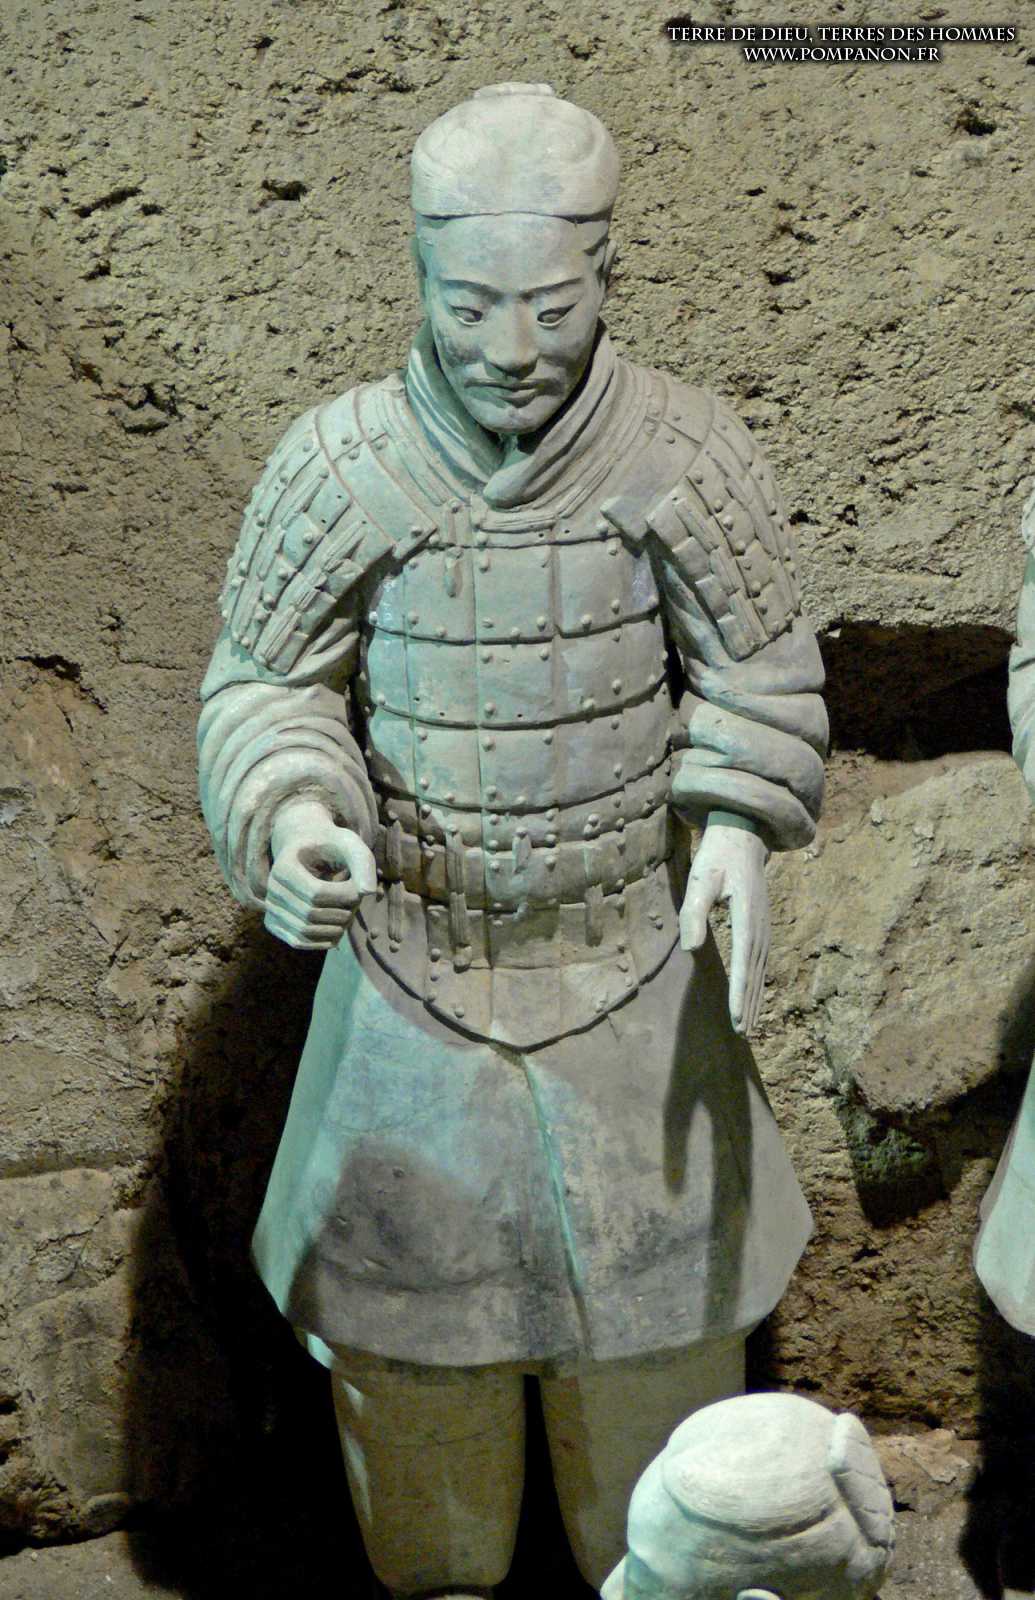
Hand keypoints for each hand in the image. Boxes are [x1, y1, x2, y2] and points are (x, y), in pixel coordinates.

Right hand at [264, 798, 377, 950]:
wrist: (306, 850)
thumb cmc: (331, 847)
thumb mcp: (350, 845)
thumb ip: (362, 863)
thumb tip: (368, 893)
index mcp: (284, 866)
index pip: (316, 893)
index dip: (344, 896)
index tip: (359, 889)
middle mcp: (271, 889)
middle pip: (311, 914)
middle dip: (341, 913)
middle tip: (356, 903)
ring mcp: (269, 907)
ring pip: (305, 931)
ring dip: (334, 928)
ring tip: (348, 913)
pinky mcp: (273, 923)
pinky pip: (298, 942)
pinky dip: (322, 941)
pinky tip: (337, 927)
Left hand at [678, 819, 770, 1035]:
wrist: (743, 834)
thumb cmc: (718, 856)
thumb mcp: (701, 878)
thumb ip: (694, 912)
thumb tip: (690, 947)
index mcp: (747, 916)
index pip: (743, 964)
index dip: (740, 994)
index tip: (737, 1019)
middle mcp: (761, 927)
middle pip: (755, 974)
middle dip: (749, 1005)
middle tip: (742, 1035)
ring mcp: (765, 928)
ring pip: (760, 971)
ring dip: (755, 999)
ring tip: (748, 1026)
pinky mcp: (762, 927)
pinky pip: (760, 963)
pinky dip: (757, 984)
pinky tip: (752, 998)